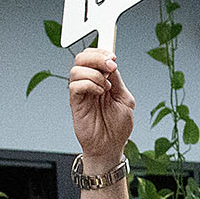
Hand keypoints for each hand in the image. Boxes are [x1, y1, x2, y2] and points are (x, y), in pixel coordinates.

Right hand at [67, 48, 135, 170]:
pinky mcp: (75, 103)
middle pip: (82, 57)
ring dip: (94, 73)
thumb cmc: (117, 127)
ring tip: (105, 87)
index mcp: (101, 80)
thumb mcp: (125, 99)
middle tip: (110, 67)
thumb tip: (110, 64)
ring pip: (76, 68)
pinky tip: (99, 93)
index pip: (93, 56)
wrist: (111, 147)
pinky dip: (89, 84)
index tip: (113, 58)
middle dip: (97, 57)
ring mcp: (81, 93)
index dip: (101, 51)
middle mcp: (89, 84)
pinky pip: (75, 85)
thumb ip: (117, 81)